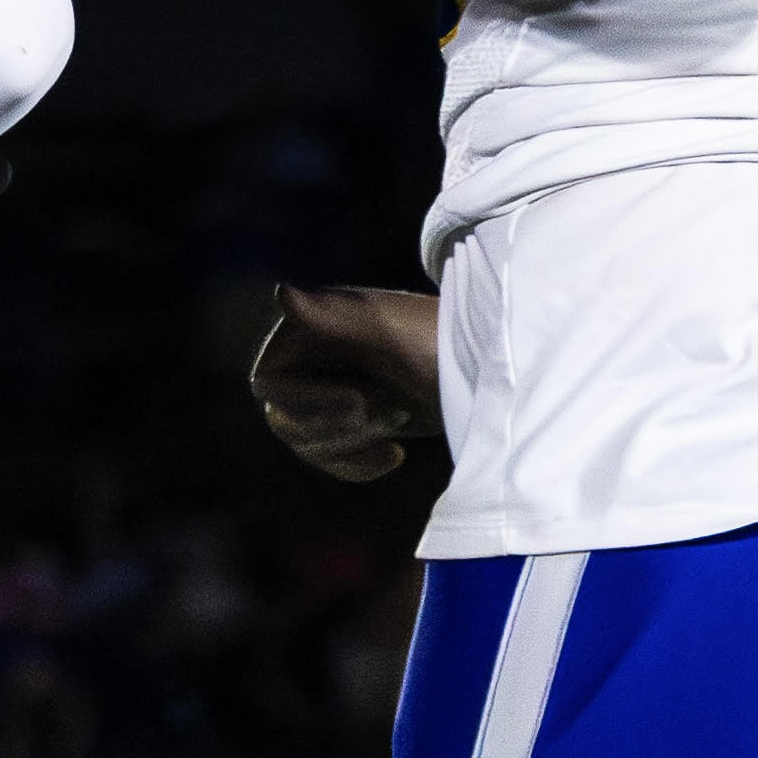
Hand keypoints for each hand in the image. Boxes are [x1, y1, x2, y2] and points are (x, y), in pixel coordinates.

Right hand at [248, 284, 444, 481]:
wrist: (489, 370)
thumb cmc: (442, 341)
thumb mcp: (386, 329)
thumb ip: (331, 317)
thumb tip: (280, 294)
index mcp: (312, 327)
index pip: (268, 381)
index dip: (305, 402)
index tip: (356, 405)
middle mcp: (315, 357)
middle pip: (285, 418)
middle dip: (335, 427)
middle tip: (392, 411)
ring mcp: (335, 389)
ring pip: (307, 440)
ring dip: (353, 442)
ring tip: (403, 413)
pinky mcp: (358, 419)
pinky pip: (333, 456)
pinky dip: (358, 464)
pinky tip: (395, 455)